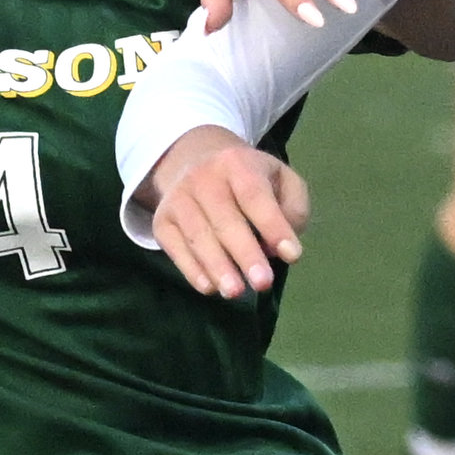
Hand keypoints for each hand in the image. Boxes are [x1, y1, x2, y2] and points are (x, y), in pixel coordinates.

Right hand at [143, 125, 312, 299]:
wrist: (196, 162)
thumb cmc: (249, 179)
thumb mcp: (281, 180)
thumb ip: (292, 209)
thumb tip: (277, 249)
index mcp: (237, 163)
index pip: (255, 194)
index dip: (273, 225)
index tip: (292, 255)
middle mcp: (203, 177)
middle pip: (224, 219)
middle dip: (245, 253)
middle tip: (262, 283)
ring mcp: (178, 199)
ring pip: (197, 235)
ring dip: (216, 266)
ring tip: (235, 292)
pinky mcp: (162, 221)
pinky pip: (175, 247)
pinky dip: (191, 269)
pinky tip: (209, 287)